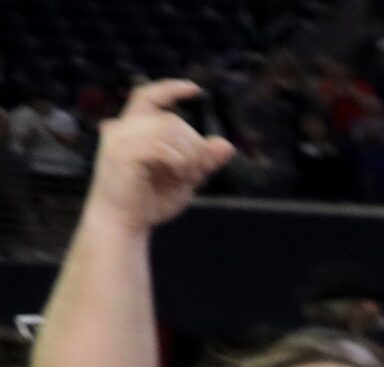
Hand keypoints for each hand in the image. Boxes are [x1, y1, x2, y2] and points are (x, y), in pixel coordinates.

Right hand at [88, 80, 235, 231]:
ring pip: (167, 129)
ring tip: (186, 176)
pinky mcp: (120, 153)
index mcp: (133, 129)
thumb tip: (227, 145)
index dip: (170, 89)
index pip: (148, 96)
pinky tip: (179, 175)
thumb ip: (202, 161)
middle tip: (196, 172)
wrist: (124, 223)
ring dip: (187, 154)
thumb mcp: (184, 178)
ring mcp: (119, 139)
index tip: (195, 89)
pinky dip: (177, 160)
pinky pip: (159, 146)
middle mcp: (122, 128)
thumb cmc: (150, 200)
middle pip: (171, 120)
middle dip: (193, 145)